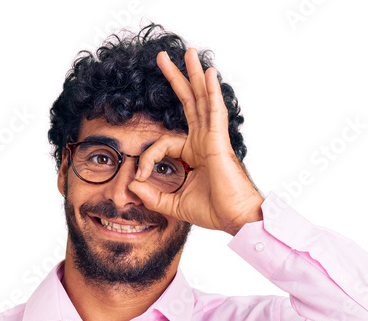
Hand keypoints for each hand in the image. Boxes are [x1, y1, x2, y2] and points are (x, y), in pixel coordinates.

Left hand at [128, 48, 264, 235]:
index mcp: (193, 153)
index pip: (163, 143)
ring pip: (201, 100)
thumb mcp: (173, 204)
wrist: (235, 219)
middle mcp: (203, 141)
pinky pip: (214, 112)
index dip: (147, 157)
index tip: (139, 177)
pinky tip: (208, 73)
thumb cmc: (213, 211)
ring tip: (189, 53)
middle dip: (176, 79)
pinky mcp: (219, 142)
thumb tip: (132, 185)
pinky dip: (212, 93)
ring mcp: (212, 139)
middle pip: (188, 102)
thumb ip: (152, 196)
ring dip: (194, 75)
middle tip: (162, 57)